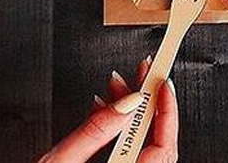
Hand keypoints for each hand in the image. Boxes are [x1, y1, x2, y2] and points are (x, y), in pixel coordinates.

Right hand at [36, 58, 178, 161]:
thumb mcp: (59, 162)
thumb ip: (94, 131)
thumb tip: (127, 102)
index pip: (162, 149)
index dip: (167, 112)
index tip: (162, 83)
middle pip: (154, 146)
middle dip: (148, 104)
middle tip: (144, 73)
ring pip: (139, 149)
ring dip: (132, 113)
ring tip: (119, 85)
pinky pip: (125, 157)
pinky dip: (119, 132)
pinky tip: (106, 110)